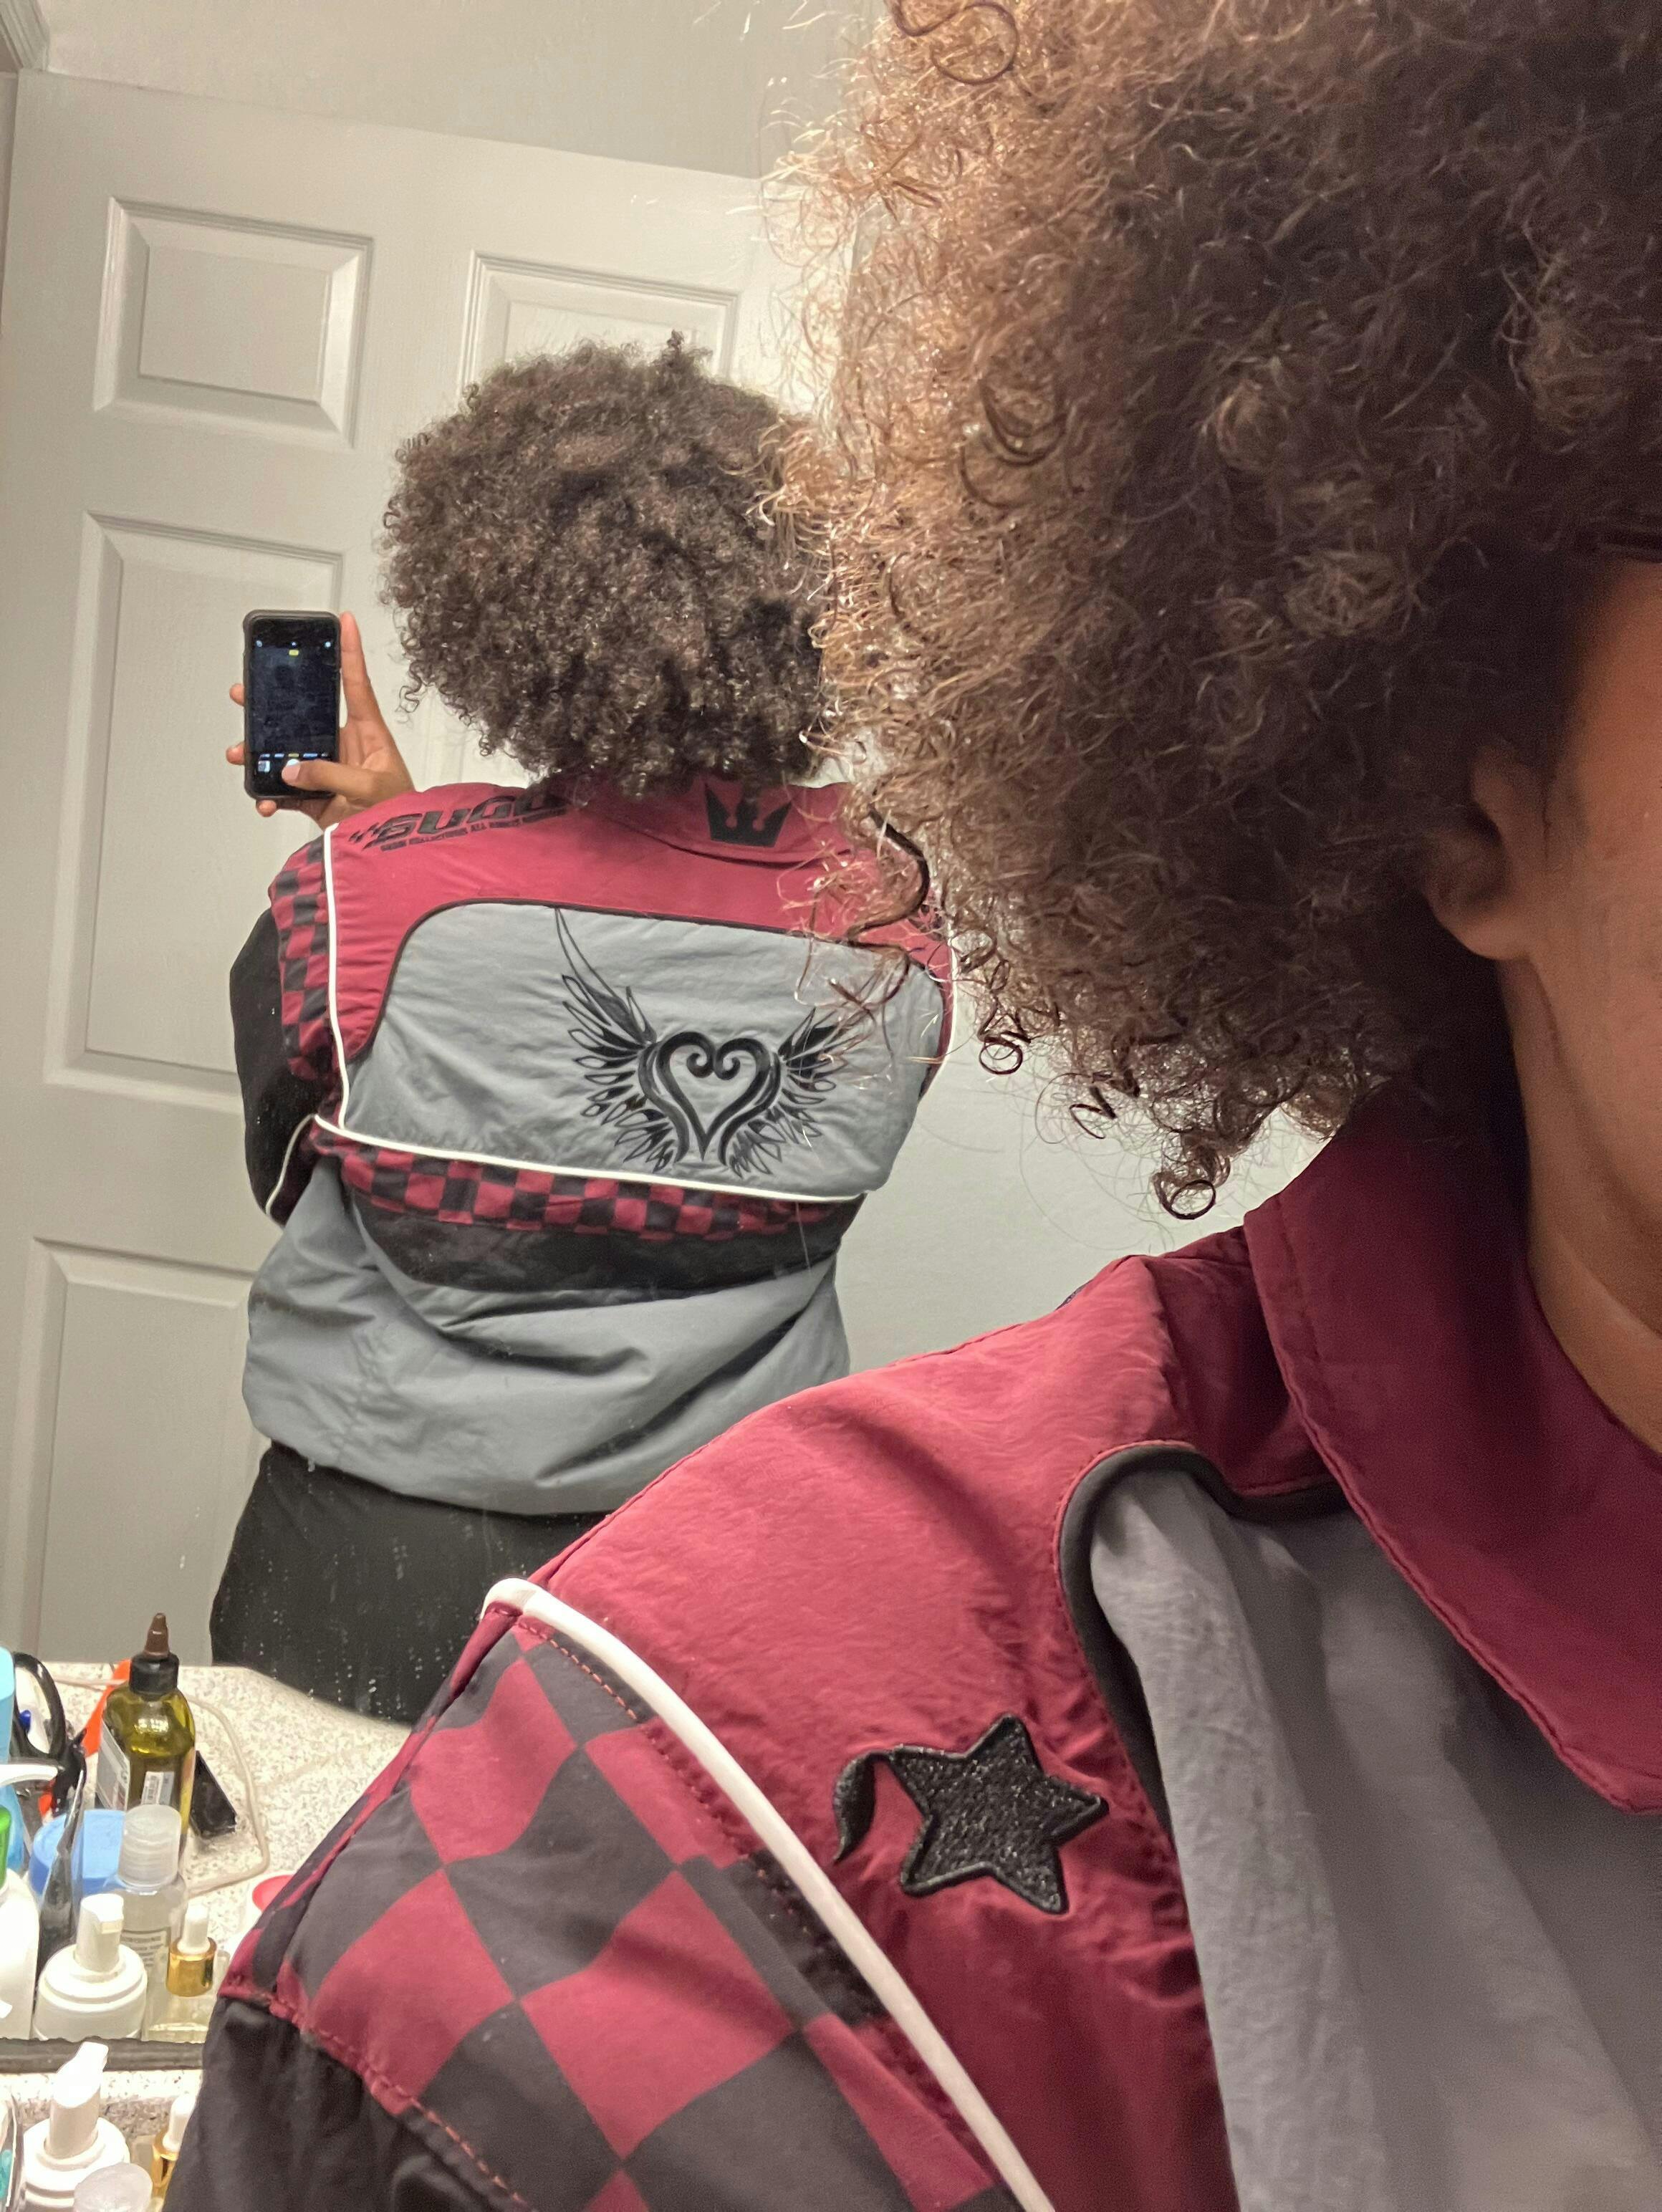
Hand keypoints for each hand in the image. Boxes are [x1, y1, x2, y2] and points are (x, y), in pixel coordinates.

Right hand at [228, 610, 416, 827]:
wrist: (396, 854)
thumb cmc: (398, 812)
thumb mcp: (370, 788)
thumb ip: (331, 775)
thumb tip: (292, 771)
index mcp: (368, 733)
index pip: (356, 684)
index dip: (351, 651)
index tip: (345, 620)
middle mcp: (344, 746)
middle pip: (303, 715)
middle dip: (271, 704)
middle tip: (244, 692)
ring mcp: (327, 770)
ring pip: (286, 753)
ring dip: (259, 754)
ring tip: (239, 753)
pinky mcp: (316, 797)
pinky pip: (285, 791)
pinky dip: (270, 797)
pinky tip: (264, 803)